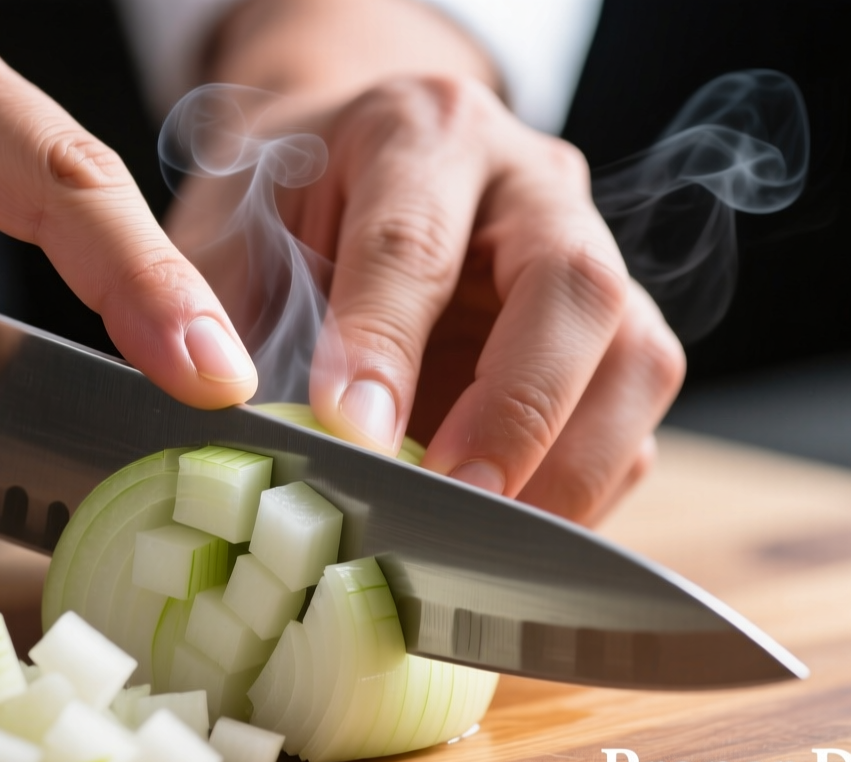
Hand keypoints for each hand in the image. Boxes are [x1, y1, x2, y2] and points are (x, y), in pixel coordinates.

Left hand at [176, 0, 684, 524]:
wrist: (344, 173)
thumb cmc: (282, 207)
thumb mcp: (223, 232)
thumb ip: (212, 313)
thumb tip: (220, 419)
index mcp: (419, 132)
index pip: (416, 243)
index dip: (385, 346)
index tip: (350, 434)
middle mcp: (529, 183)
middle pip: (574, 288)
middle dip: (517, 411)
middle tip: (451, 500)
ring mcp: (590, 254)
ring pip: (638, 357)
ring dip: (570, 467)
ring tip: (484, 541)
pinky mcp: (613, 335)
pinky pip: (633, 423)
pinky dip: (583, 490)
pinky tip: (511, 535)